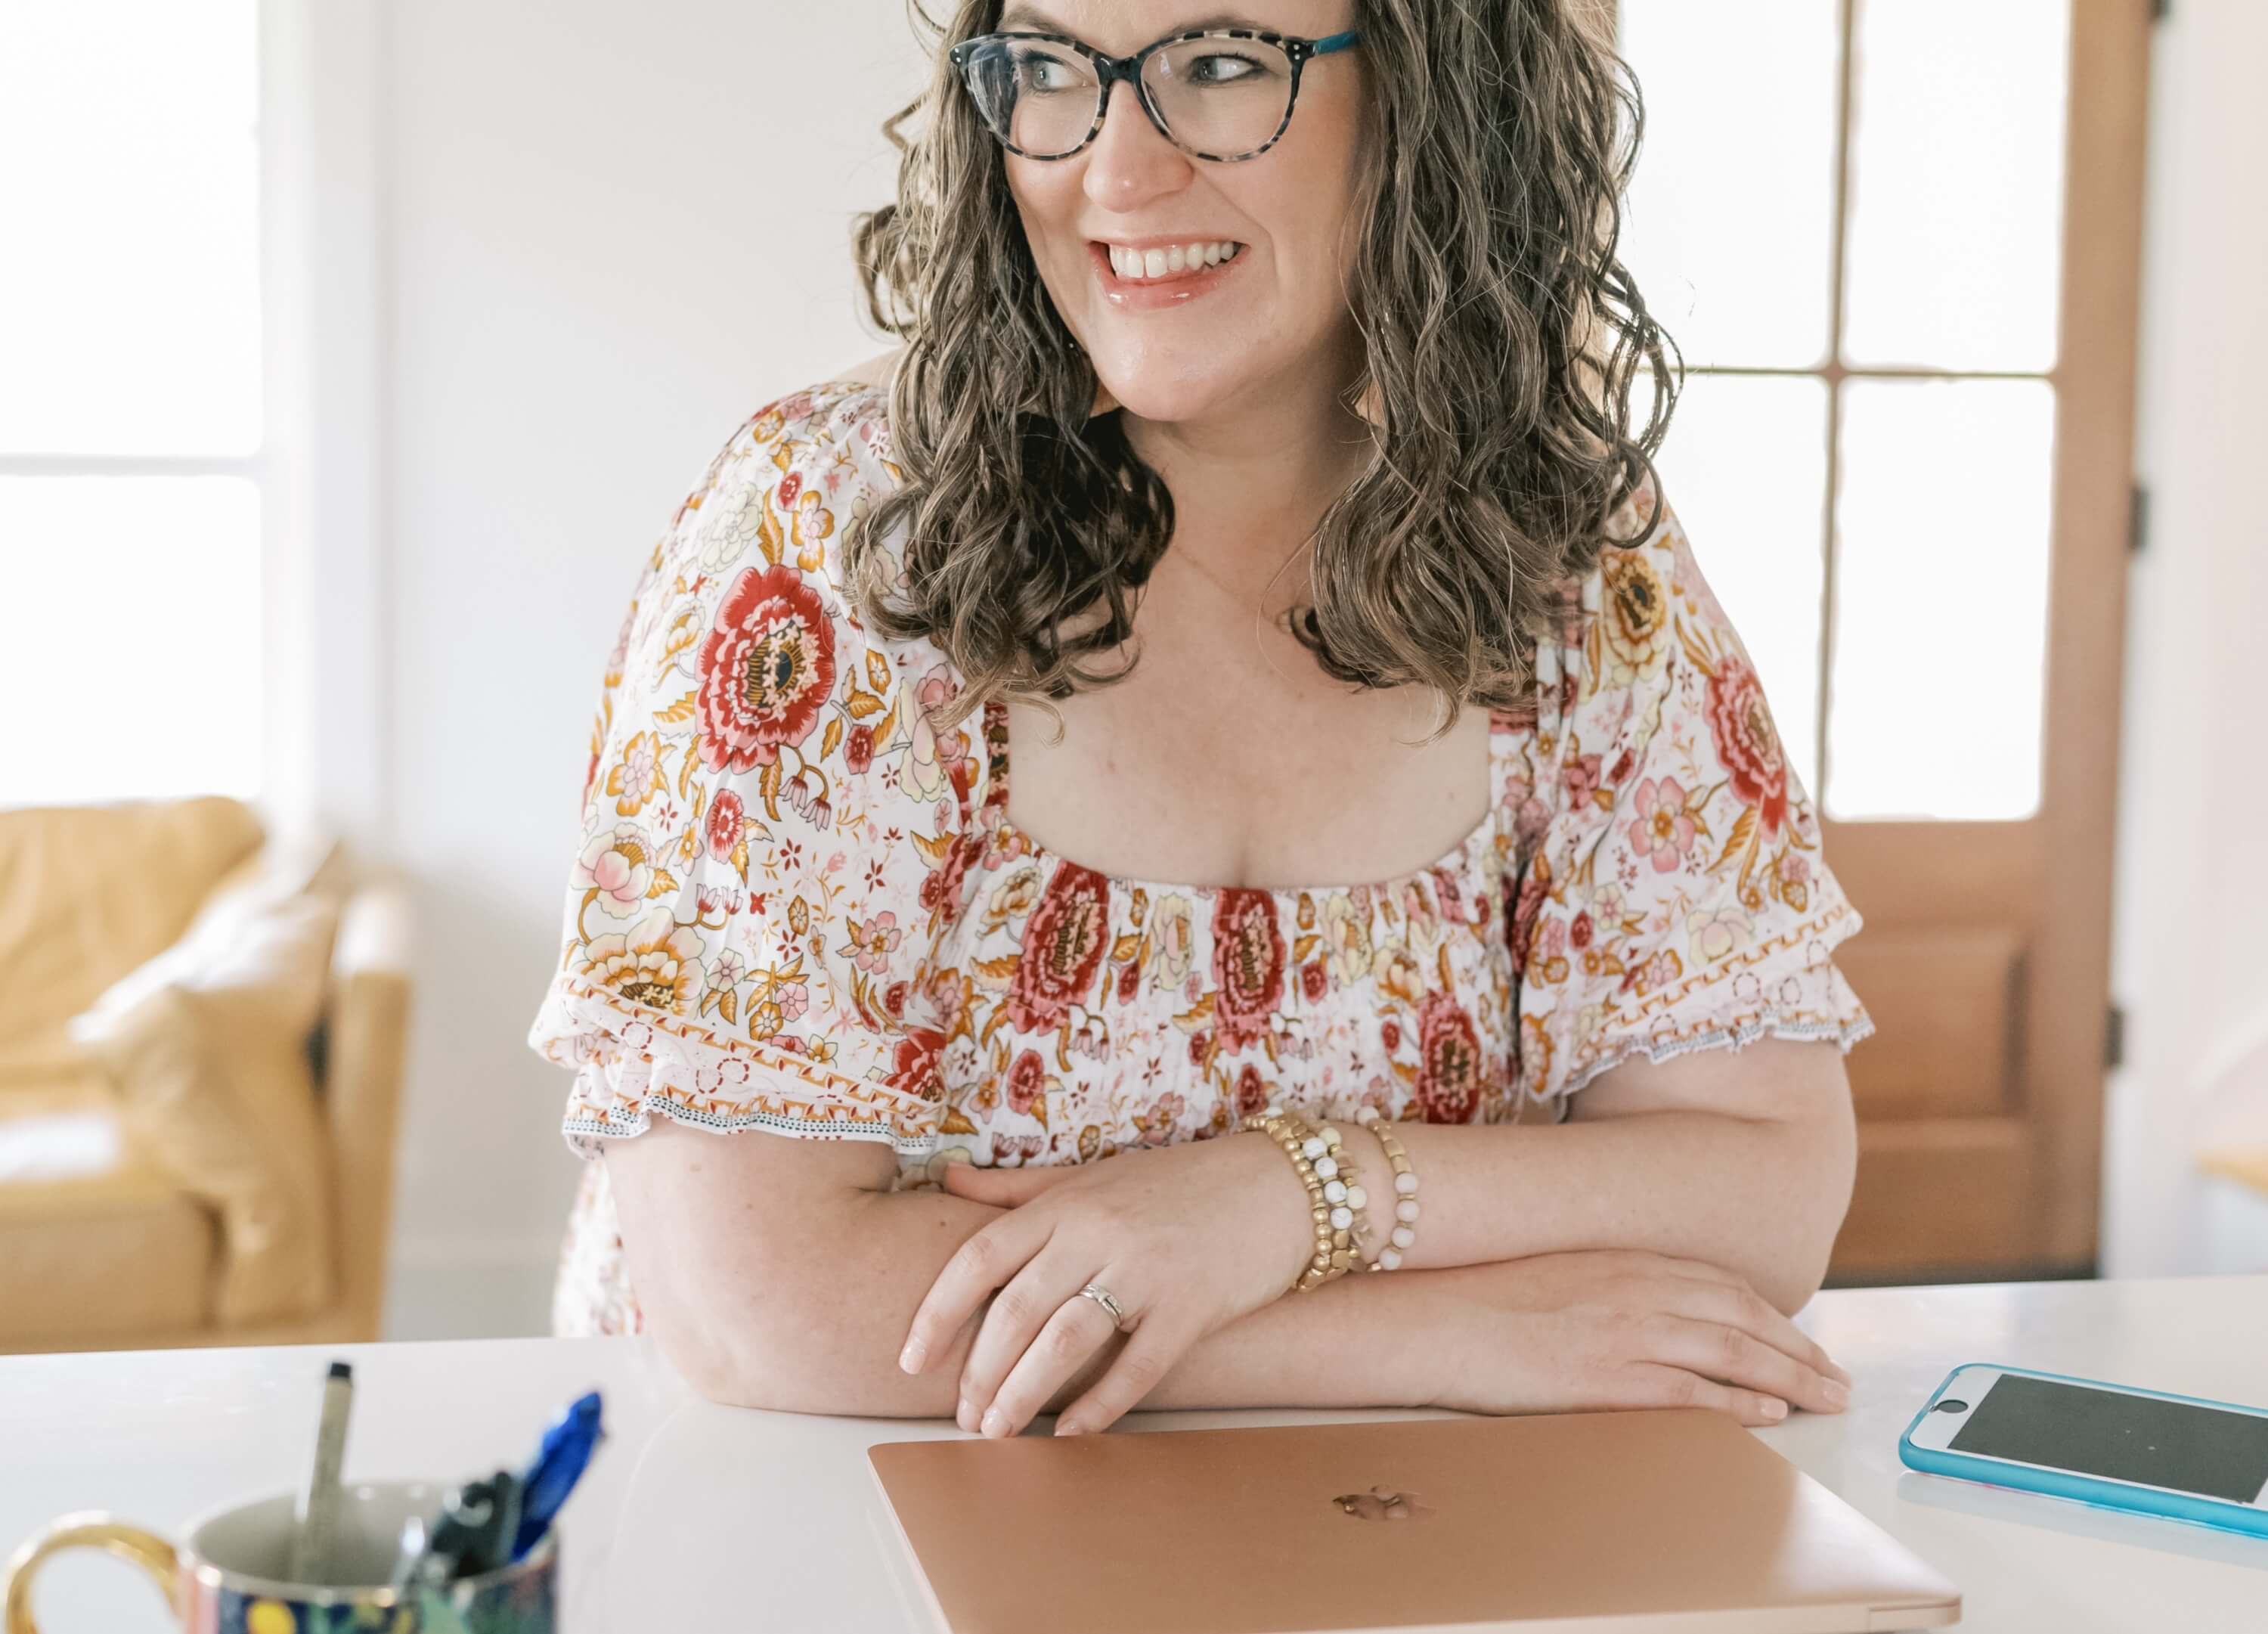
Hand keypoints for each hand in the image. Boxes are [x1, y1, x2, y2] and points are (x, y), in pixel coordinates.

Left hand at [897, 1134, 1317, 1438]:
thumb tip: (945, 1181)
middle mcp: (1098, 1231)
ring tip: (996, 1430)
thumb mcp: (1092, 1175)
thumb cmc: (1178, 1183)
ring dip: (1022, 1393)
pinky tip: (1071, 1433)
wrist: (1279, 1183)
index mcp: (1067, 1201)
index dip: (939, 1312)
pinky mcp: (1192, 1306)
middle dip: (979, 1371)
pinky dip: (1099, 1406)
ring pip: (1065, 1340)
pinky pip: (1136, 1367)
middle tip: (962, 1415)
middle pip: (1016, 1310)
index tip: (911, 1359)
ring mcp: (1146, 1269)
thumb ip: (1017, 1188)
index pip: (981, 1257)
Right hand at [1427, 1250, 1853, 1426]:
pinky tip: (1768, 1414)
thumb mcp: (1556, 1272)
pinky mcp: (1609, 1376)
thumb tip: (1647, 1309)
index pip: (1722, 1284)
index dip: (1772, 1315)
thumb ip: (1608, 1283)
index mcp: (1624, 1258)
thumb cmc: (1478, 1295)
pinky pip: (1692, 1390)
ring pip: (1734, 1352)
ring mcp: (1627, 1331)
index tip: (1802, 1338)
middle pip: (1744, 1317)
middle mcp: (1637, 1288)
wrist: (1429, 1317)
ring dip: (1790, 1377)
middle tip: (1837, 1377)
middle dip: (1800, 1349)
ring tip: (1825, 1399)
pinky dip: (1738, 1402)